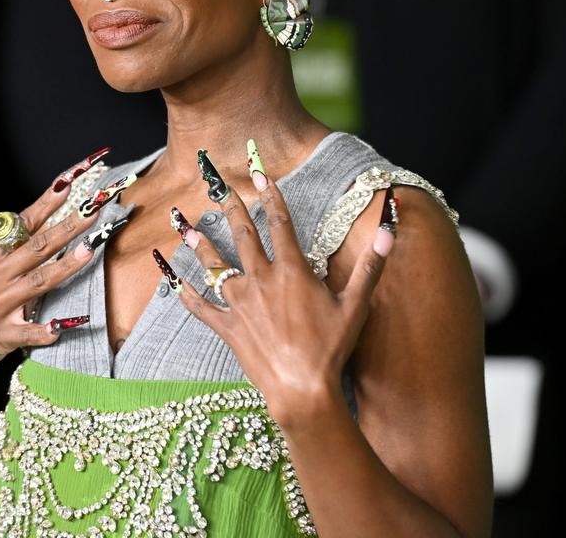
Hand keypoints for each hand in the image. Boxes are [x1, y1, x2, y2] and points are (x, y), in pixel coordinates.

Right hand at [0, 166, 104, 427]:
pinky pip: (31, 332)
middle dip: (67, 227)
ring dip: (67, 266)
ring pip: (39, 282)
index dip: (43, 205)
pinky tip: (70, 324)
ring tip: (90, 250)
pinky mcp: (0, 337)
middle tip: (93, 210)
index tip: (65, 187)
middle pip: (36, 248)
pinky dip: (48, 330)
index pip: (17, 226)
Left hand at [172, 153, 395, 427]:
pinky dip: (186, 295)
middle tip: (217, 187)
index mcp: (291, 270)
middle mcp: (261, 280)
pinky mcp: (228, 328)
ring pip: (215, 267)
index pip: (280, 223)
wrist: (303, 390)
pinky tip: (174, 284)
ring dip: (200, 246)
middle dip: (230, 208)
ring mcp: (241, 303)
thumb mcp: (356, 304)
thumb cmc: (332, 349)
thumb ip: (371, 265)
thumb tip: (391, 231)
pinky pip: (201, 308)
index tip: (260, 175)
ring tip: (186, 228)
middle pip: (242, 235)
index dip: (270, 196)